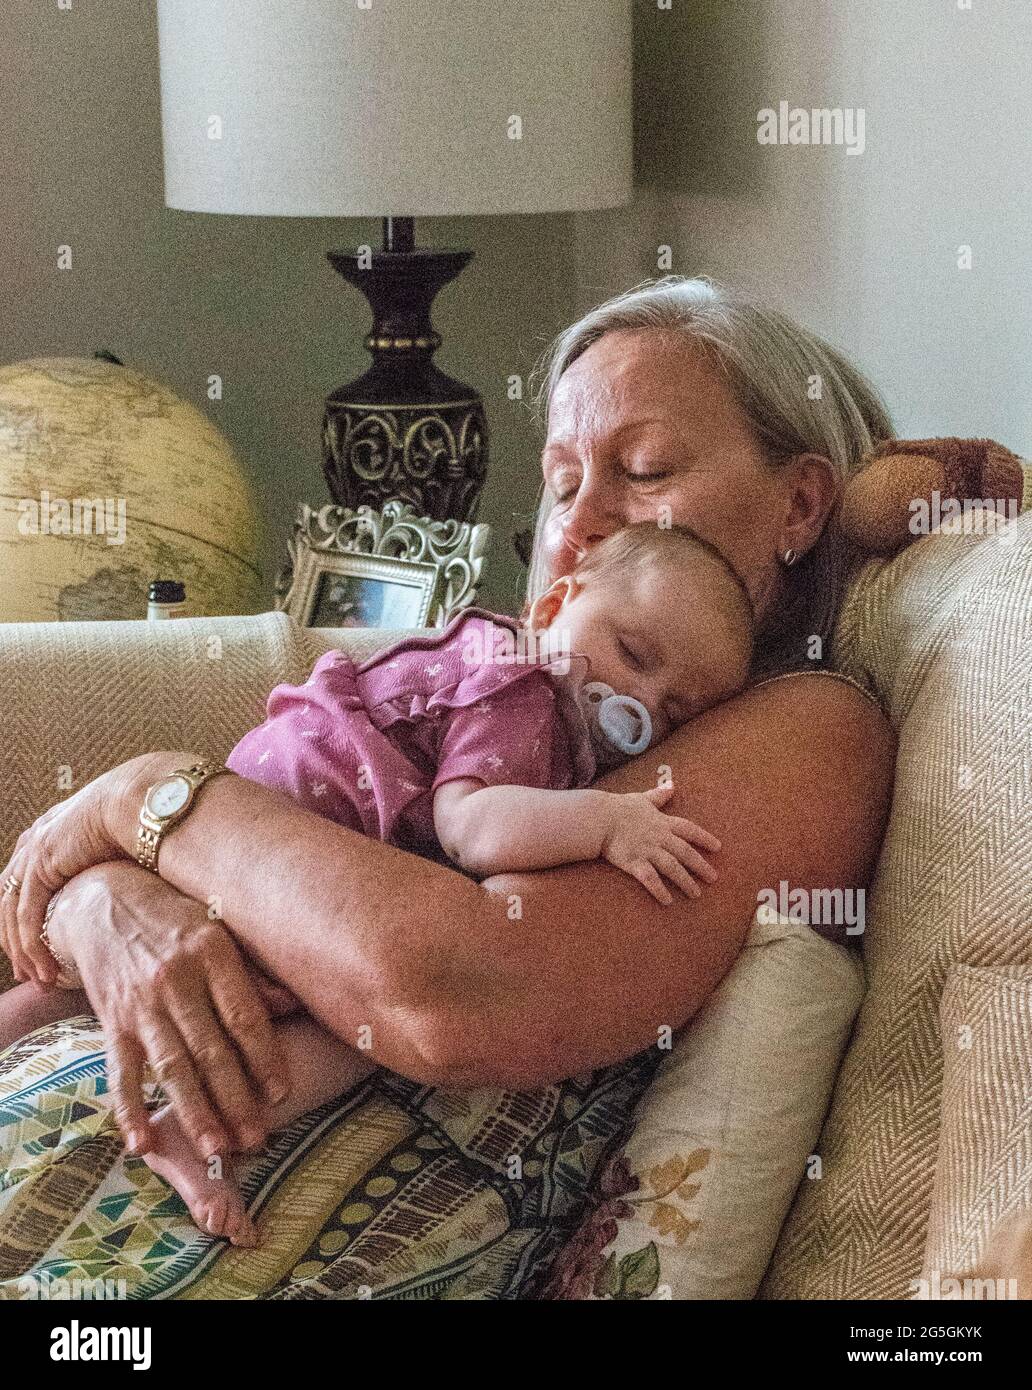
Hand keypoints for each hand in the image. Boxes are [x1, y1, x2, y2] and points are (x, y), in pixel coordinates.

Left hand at [0, 752, 176, 986]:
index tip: (37, 948)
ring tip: (40, 980)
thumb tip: (143, 891)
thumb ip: (117, 868)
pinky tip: (44, 971)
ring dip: (23, 951)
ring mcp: (35, 852)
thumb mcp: (125, 847)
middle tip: (30, 973)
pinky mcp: (42, 865)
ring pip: (13, 913)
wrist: (148, 802)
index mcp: (53, 832)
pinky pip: (26, 917)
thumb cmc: (150, 819)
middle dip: (16, 940)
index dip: (27, 918)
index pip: (25, 883)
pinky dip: (32, 947)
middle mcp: (36, 841)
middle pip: (11, 900)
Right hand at [48, 861, 288, 1161]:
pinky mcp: (111, 1020)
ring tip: (217, 1149)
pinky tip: (142, 1143)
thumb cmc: (174, 917)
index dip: (264, 1058)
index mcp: (211, 953)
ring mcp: (140, 1003)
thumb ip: (252, 971)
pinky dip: (130, 1109)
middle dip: (235, 1099)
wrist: (101, 898)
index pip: (244, 1016)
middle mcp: (176, 979)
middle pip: (210, 1049)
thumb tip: (292, 1004)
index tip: (280, 1093)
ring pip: (172, 1066)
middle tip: (256, 1139)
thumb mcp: (219, 928)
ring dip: (195, 1112)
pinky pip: (121, 1071)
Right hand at [601, 785, 720, 905]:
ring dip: (685, 881)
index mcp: (662, 822)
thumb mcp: (642, 798)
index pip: (689, 830)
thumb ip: (659, 795)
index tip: (718, 847)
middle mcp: (659, 837)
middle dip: (701, 865)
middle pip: (685, 852)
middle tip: (714, 878)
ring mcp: (647, 850)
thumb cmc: (618, 807)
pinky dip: (660, 890)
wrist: (598, 817)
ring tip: (696, 894)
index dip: (704, 838)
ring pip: (672, 867)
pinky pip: (650, 879)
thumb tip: (673, 784)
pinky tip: (668, 901)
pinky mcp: (634, 862)